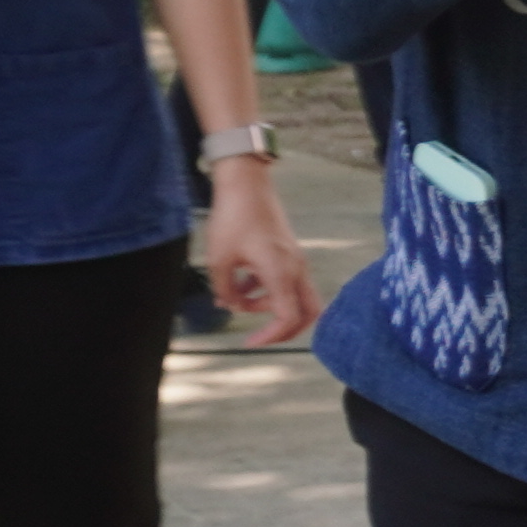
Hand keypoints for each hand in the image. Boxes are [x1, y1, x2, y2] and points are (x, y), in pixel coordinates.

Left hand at [198, 159, 317, 344]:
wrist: (246, 184)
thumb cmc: (233, 219)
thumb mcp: (218, 260)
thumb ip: (225, 290)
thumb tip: (230, 306)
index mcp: (281, 274)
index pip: (288, 318)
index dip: (271, 336)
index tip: (250, 342)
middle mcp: (295, 269)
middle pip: (308, 313)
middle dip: (286, 330)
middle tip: (262, 336)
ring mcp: (295, 260)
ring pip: (295, 297)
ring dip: (268, 306)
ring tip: (236, 299)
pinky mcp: (288, 251)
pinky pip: (285, 280)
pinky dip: (267, 289)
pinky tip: (240, 282)